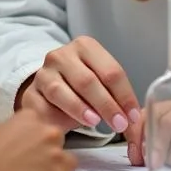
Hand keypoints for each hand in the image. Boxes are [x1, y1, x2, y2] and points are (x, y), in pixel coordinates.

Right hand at [0, 109, 76, 170]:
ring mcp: (58, 158)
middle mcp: (50, 133)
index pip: (46, 130)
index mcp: (32, 117)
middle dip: (49, 158)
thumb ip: (19, 138)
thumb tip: (25, 153)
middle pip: (60, 147)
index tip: (27, 156)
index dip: (38, 146)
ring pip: (67, 167)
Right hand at [16, 36, 141, 138]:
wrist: (47, 91)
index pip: (111, 71)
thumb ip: (117, 101)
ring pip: (64, 89)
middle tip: (120, 124)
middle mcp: (63, 54)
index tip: (134, 116)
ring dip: (83, 108)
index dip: (125, 95)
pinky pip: (48, 103)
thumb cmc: (80, 89)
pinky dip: (65, 114)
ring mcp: (44, 71)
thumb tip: (137, 124)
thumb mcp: (101, 86)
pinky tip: (76, 123)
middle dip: (107, 104)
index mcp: (86, 46)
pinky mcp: (32, 91)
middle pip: (89, 80)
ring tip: (97, 123)